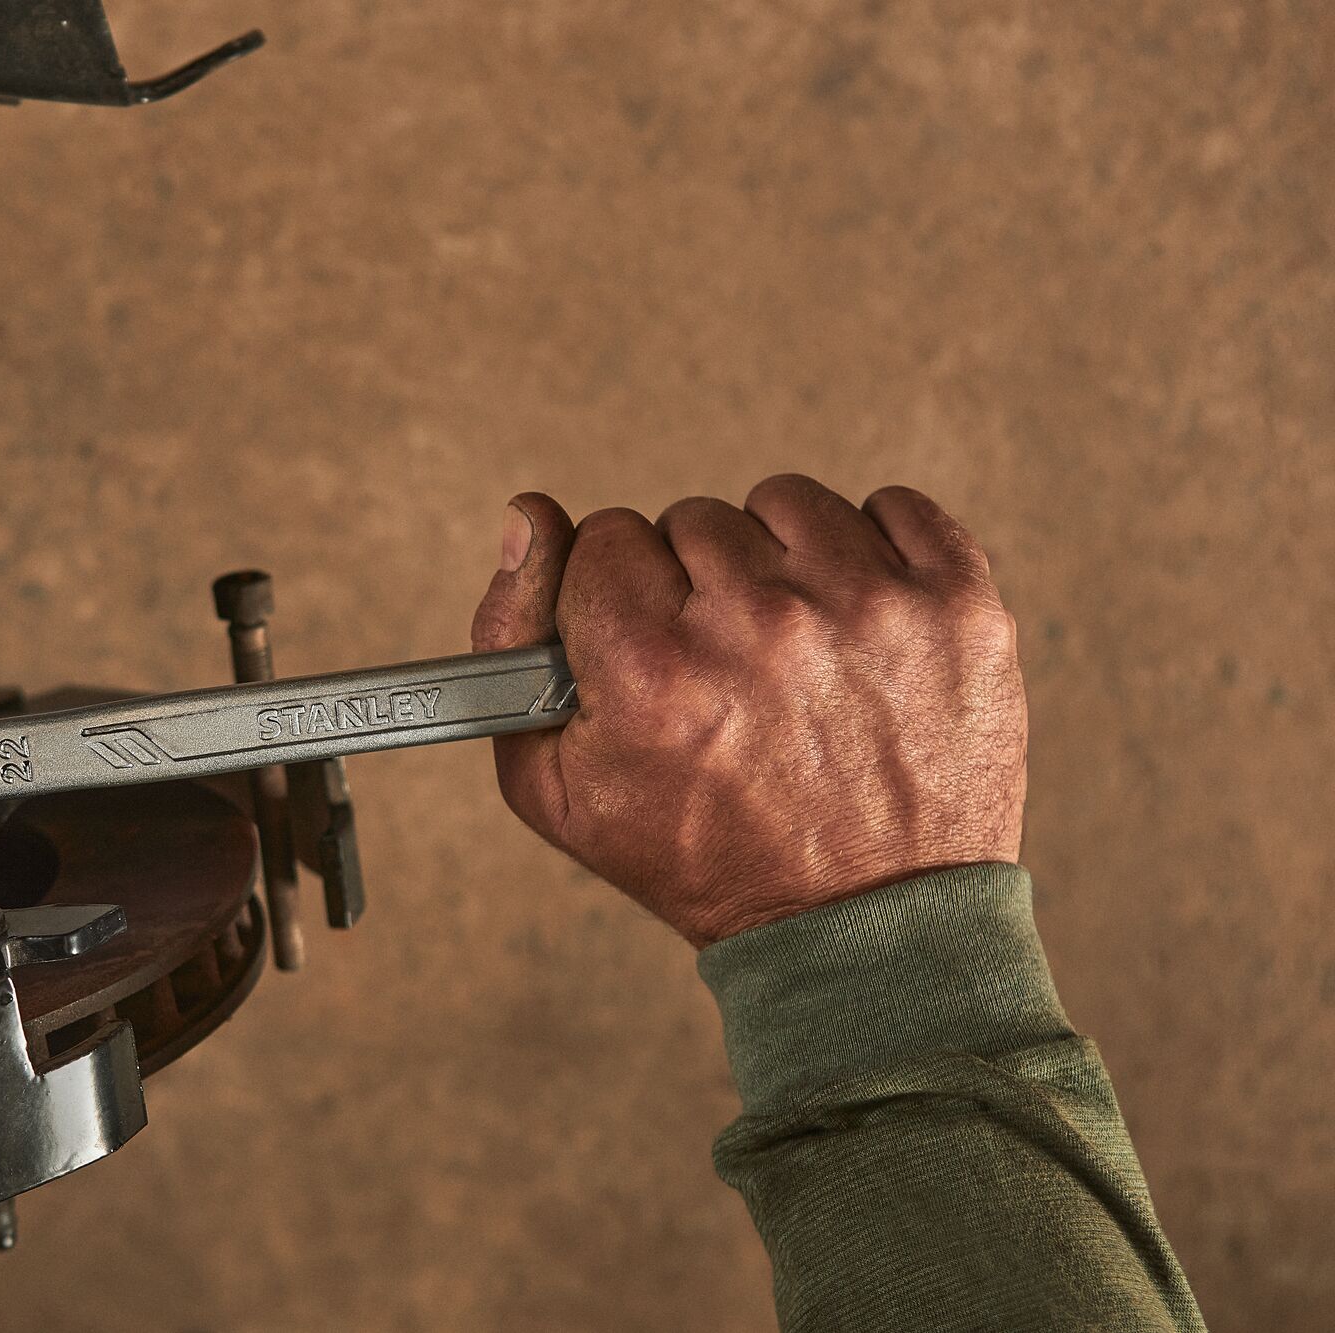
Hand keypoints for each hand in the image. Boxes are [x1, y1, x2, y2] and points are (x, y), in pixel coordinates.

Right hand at [471, 476, 1025, 945]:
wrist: (865, 930)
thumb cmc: (704, 861)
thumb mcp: (554, 789)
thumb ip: (508, 639)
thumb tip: (527, 518)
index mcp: (654, 669)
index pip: (606, 537)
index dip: (619, 595)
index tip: (649, 645)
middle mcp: (762, 626)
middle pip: (693, 518)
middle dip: (696, 585)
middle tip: (723, 668)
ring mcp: (869, 607)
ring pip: (786, 504)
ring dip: (779, 560)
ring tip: (790, 644)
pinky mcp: (956, 605)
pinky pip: (894, 507)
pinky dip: (873, 552)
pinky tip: (855, 620)